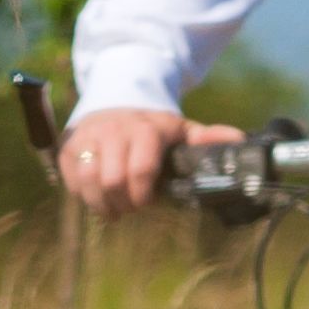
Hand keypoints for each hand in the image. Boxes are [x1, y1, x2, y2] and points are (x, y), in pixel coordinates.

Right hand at [54, 106, 240, 214]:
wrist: (114, 99)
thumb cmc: (153, 127)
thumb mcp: (181, 129)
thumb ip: (207, 138)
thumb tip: (240, 140)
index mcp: (148, 129)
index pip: (142, 167)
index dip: (143, 191)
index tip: (147, 202)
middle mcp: (116, 130)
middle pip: (113, 180)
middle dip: (124, 203)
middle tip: (132, 208)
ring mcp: (90, 137)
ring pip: (89, 181)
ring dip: (102, 204)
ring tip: (114, 209)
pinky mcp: (69, 146)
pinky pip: (72, 180)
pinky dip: (84, 195)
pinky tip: (97, 197)